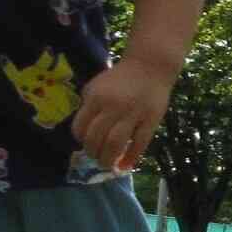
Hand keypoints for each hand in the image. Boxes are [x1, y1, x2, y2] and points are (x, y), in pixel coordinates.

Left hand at [71, 55, 176, 173]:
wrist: (150, 65)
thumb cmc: (121, 77)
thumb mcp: (97, 85)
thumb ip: (89, 105)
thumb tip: (84, 131)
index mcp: (96, 98)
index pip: (80, 127)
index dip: (80, 140)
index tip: (85, 143)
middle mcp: (112, 107)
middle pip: (95, 139)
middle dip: (93, 153)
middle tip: (96, 157)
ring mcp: (132, 114)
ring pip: (115, 144)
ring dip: (108, 159)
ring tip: (107, 164)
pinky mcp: (150, 120)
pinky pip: (139, 143)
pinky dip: (131, 158)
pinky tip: (126, 165)